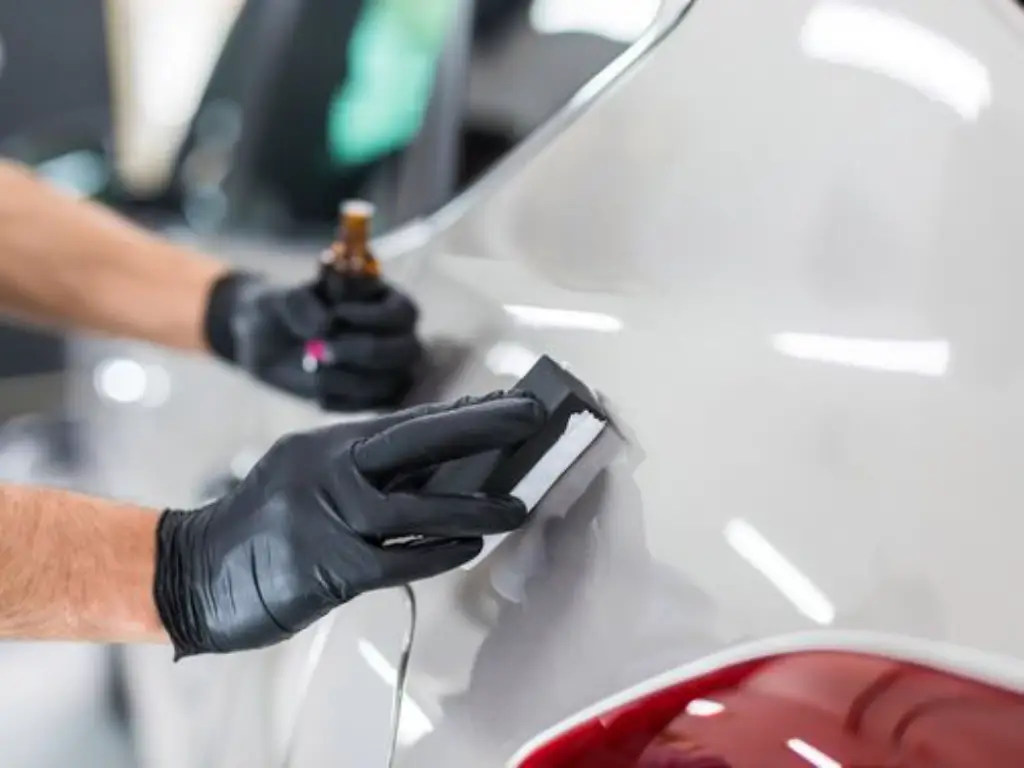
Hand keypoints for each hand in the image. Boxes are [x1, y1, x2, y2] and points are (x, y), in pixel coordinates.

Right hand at [153, 392, 545, 656]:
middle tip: (531, 415)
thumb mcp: (307, 476)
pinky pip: (399, 558)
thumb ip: (364, 471)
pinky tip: (470, 547)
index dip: (463, 413)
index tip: (509, 402)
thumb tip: (443, 467)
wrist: (191, 572)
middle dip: (480, 427)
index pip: (407, 422)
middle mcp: (327, 470)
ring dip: (474, 505)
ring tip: (517, 506)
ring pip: (416, 505)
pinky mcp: (327, 566)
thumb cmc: (262, 526)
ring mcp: (326, 516)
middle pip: (416, 440)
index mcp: (326, 444)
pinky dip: (439, 551)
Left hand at [204, 271, 419, 409]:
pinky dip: (340, 400)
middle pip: (408, 351)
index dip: (374, 318)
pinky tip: (314, 388)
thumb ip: (302, 304)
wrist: (267, 342)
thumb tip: (324, 327)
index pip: (404, 313)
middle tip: (323, 351)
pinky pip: (370, 408)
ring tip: (311, 365)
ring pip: (388, 383)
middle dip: (366, 352)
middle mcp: (398, 336)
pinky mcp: (373, 399)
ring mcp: (389, 370)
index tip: (335, 315)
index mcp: (387, 300)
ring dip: (346, 378)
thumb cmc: (283, 310)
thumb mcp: (284, 298)